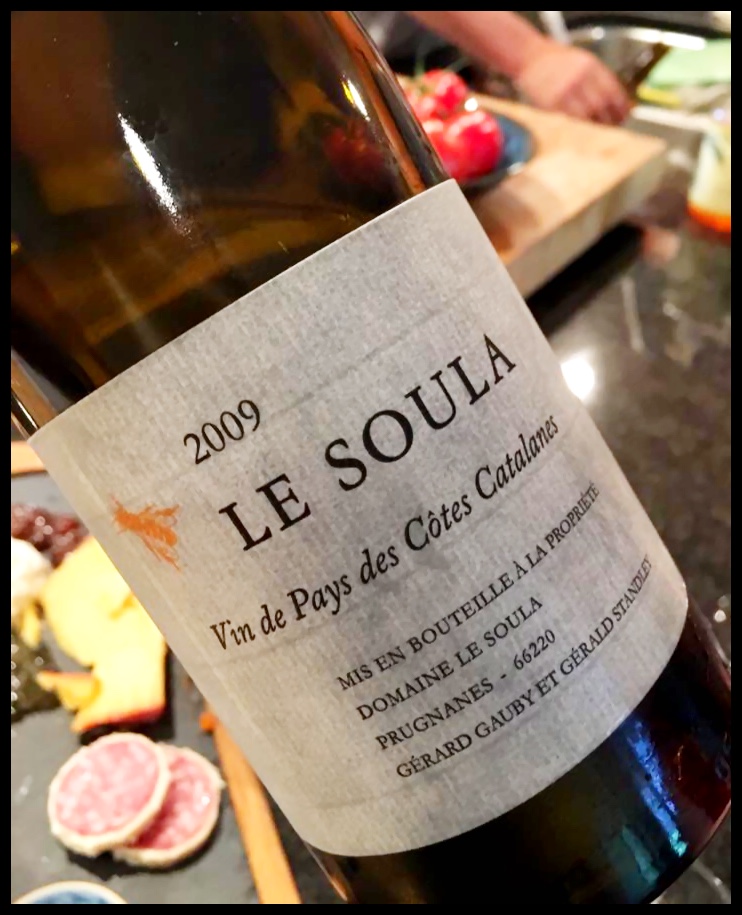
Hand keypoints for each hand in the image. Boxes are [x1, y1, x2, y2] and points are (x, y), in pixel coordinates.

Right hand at [515, 43, 630, 124]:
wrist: (531, 57)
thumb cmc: (557, 62)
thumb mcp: (584, 62)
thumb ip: (600, 80)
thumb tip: (617, 103)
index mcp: (591, 67)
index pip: (613, 92)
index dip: (621, 109)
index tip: (622, 117)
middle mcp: (580, 78)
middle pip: (601, 106)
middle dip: (608, 121)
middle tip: (610, 128)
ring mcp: (565, 92)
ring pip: (587, 116)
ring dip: (593, 127)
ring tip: (595, 132)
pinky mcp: (551, 104)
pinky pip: (569, 121)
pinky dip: (578, 128)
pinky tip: (580, 131)